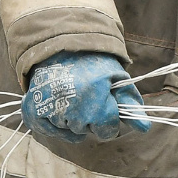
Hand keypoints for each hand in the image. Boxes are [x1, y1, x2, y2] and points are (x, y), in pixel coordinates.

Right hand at [20, 52, 147, 144]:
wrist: (61, 46)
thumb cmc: (94, 64)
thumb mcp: (117, 79)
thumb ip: (130, 104)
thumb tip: (145, 128)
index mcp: (96, 98)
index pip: (107, 130)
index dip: (109, 120)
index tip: (105, 105)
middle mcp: (72, 105)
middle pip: (86, 131)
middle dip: (90, 119)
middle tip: (87, 97)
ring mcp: (50, 107)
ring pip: (68, 131)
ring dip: (72, 121)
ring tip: (74, 99)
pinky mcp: (33, 108)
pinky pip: (47, 130)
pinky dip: (55, 126)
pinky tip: (61, 113)